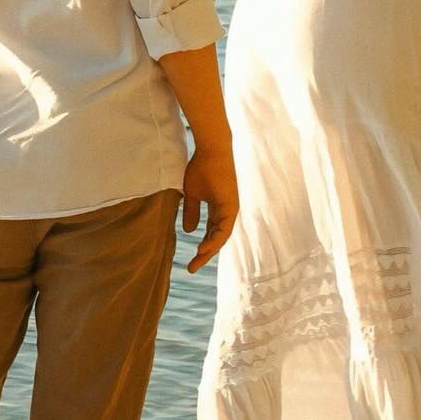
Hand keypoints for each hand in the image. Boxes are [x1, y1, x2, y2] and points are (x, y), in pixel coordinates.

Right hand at [181, 140, 238, 272]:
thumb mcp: (191, 194)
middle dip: (204, 254)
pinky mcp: (231, 205)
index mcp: (218, 209)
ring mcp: (230, 209)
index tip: (190, 261)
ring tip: (196, 261)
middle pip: (216, 238)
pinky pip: (223, 228)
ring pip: (221, 236)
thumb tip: (189, 231)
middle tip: (191, 269)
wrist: (211, 150)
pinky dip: (214, 239)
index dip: (201, 247)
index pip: (210, 233)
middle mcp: (226, 212)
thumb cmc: (201, 168)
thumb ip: (191, 212)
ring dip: (209, 250)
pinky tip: (204, 249)